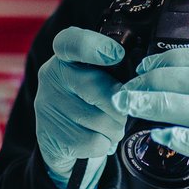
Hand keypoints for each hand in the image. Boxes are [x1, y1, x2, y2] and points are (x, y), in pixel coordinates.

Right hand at [35, 27, 128, 188]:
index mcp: (65, 57)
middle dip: (121, 105)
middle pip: (98, 87)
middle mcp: (52, 77)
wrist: (61, 143)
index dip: (94, 46)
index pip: (71, 42)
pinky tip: (99, 142)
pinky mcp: (50, 135)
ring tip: (109, 129)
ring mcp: (47, 106)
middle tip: (124, 112)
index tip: (117, 54)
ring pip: (101, 119)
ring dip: (115, 129)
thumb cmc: (90, 103)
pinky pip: (93, 142)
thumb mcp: (98, 80)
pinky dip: (104, 145)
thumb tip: (141, 83)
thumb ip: (114, 73)